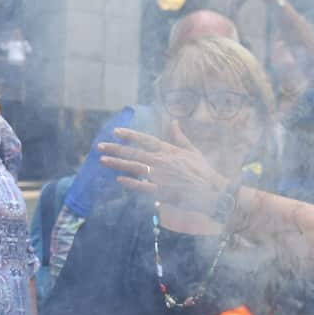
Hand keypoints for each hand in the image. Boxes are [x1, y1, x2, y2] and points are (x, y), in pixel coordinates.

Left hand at [98, 122, 229, 214]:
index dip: (130, 135)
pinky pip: (143, 187)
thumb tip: (174, 122)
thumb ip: (180, 137)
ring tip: (103, 160)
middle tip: (100, 147)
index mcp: (169, 151)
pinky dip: (131, 183)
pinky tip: (119, 179)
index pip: (145, 140)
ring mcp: (161, 176)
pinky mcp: (162, 192)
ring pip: (135, 168)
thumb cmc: (203, 172)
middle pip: (134, 153)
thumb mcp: (192, 151)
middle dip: (116, 149)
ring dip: (117, 164)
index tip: (116, 132)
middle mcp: (163, 161)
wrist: (214, 192)